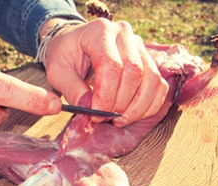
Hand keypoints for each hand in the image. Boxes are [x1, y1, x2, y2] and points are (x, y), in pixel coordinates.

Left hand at [42, 18, 168, 126]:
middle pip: (134, 72)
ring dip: (138, 108)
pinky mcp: (148, 59)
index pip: (111, 66)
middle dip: (121, 103)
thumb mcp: (57, 72)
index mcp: (100, 32)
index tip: (95, 115)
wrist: (75, 44)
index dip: (106, 95)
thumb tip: (89, 109)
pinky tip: (132, 115)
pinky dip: (149, 105)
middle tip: (105, 119)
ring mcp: (139, 45)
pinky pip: (159, 85)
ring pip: (152, 79)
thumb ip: (71, 90)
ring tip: (119, 121)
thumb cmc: (65, 57)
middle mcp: (124, 34)